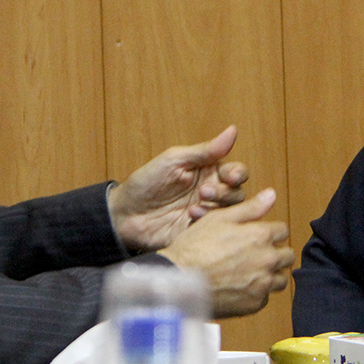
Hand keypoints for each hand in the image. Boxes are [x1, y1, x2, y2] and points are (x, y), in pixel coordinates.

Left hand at [108, 125, 249, 252]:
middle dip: (225, 192)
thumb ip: (206, 150)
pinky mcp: (199, 233)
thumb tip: (233, 130)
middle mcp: (212, 193)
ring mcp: (206, 214)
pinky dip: (207, 223)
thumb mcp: (175, 160)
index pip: (237, 172)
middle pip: (238, 193)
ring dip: (217, 208)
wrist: (125, 213)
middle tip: (203, 192)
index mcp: (208, 172)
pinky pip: (215, 231)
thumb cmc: (146, 182)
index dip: (238, 173)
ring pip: (230, 213)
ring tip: (194, 208)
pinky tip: (190, 219)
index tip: (230, 176)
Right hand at [159, 188, 294, 316]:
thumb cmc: (196, 247)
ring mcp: (262, 284)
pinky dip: (257, 292)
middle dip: (275, 252)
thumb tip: (271, 194)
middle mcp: (267, 260)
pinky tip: (239, 286)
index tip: (258, 236)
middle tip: (256, 254)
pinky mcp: (254, 304)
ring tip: (250, 272)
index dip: (270, 231)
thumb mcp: (220, 218)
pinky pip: (265, 296)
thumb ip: (250, 208)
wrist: (180, 279)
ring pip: (280, 279)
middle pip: (287, 255)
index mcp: (261, 236)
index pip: (282, 231)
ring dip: (270, 274)